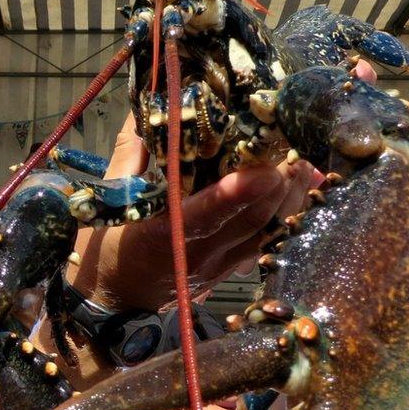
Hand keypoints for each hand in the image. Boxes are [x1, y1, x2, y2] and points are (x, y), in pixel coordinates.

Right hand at [66, 112, 314, 311]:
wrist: (111, 301)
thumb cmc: (104, 246)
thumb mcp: (108, 199)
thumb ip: (130, 152)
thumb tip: (148, 108)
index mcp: (159, 236)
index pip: (203, 217)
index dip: (235, 195)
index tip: (263, 169)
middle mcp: (195, 255)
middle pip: (249, 222)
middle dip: (278, 184)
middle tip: (293, 145)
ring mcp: (217, 267)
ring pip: (267, 234)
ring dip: (290, 199)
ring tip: (304, 163)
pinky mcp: (229, 270)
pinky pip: (267, 244)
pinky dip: (288, 216)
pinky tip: (300, 190)